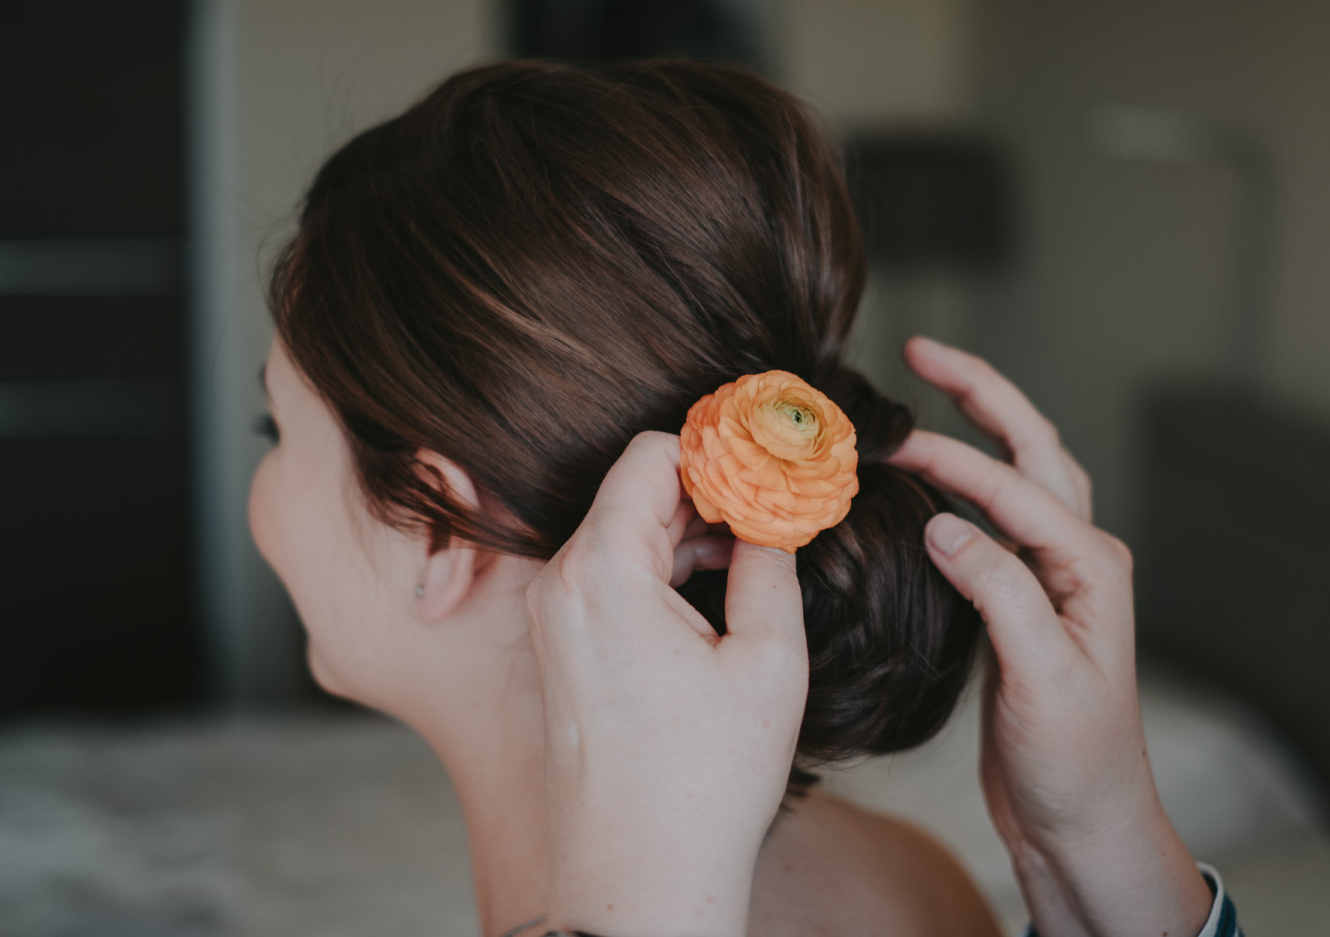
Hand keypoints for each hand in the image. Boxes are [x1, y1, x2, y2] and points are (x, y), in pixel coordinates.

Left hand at [525, 431, 807, 936]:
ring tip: (755, 553)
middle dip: (708, 489)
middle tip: (777, 502)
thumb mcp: (768, 661)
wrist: (639, 882)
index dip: (715, 448)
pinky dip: (658, 569)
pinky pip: (608, 577)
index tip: (769, 458)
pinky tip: (714, 592)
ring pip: (623, 532)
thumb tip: (776, 512)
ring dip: (686, 531)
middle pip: (635, 490)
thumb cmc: (702, 783)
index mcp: (602, 571)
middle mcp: (560, 583)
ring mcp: (551, 619)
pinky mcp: (558, 650)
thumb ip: (771, 563)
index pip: (650, 454)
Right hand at [890, 337, 1211, 936]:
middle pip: (1034, 449)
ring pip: (1021, 473)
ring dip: (981, 423)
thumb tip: (945, 526)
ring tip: (928, 385)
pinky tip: (930, 478)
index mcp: (1091, 569)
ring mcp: (1053, 577)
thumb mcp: (1041, 679)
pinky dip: (966, 479)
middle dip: (980, 393)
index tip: (886, 445)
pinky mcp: (1023, 601)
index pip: (1015, 489)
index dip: (951, 459)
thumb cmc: (1076, 761)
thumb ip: (1000, 595)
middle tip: (921, 352)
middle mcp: (1078, 559)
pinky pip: (997, 515)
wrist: (1085, 823)